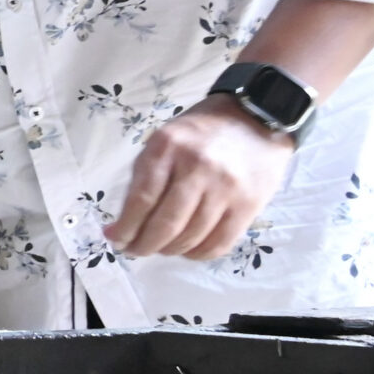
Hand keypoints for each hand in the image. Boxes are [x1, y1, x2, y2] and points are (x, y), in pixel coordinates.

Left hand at [107, 96, 296, 259]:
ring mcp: (225, 188)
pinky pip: (219, 244)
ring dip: (169, 250)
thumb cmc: (201, 133)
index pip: (142, 198)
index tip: (117, 240)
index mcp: (168, 147)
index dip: (127, 227)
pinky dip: (198, 254)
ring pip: (191, 237)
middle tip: (136, 250)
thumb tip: (120, 226)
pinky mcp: (248, 206)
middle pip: (166, 224)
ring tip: (161, 248)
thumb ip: (143, 179)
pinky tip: (188, 250)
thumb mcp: (165, 141)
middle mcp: (197, 167)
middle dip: (144, 245)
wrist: (257, 120)